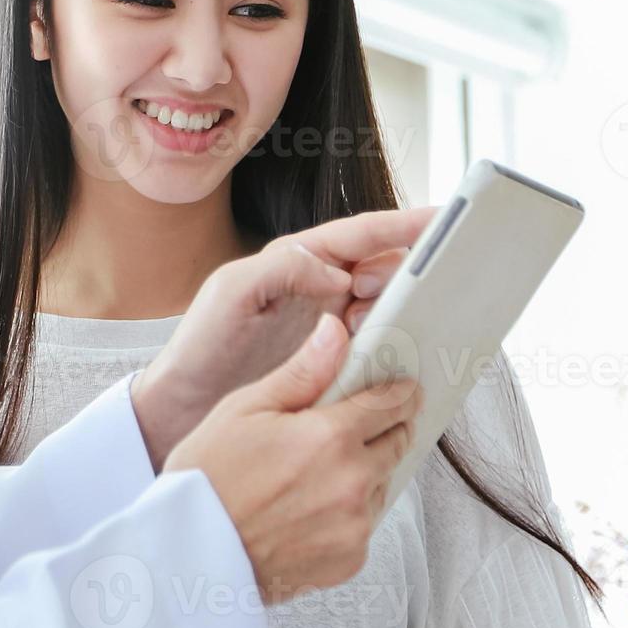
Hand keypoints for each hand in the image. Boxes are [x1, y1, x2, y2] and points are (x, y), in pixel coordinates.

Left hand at [131, 206, 434, 468]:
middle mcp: (321, 288)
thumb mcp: (233, 292)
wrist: (184, 408)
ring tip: (408, 326)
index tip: (444, 219)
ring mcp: (331, 327)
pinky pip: (378, 348)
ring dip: (403, 313)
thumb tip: (340, 274)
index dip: (403, 224)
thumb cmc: (202, 344)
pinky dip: (397, 350)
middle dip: (406, 272)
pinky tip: (407, 361)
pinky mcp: (336, 364)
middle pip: (384, 267)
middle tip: (406, 290)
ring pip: (387, 308)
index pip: (361, 234)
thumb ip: (284, 268)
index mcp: (299, 260)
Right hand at [165, 314, 422, 600]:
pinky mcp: (350, 559)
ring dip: (366, 472)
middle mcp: (353, 482)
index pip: (392, 403)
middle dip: (385, 428)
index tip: (401, 387)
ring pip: (383, 484)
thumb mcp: (246, 409)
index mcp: (331, 436)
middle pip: (398, 442)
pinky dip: (349, 513)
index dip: (399, 391)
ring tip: (318, 472)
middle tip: (355, 425)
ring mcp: (355, 525)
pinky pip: (365, 524)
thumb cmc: (209, 476)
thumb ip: (302, 371)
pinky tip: (310, 508)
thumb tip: (336, 331)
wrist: (193, 552)